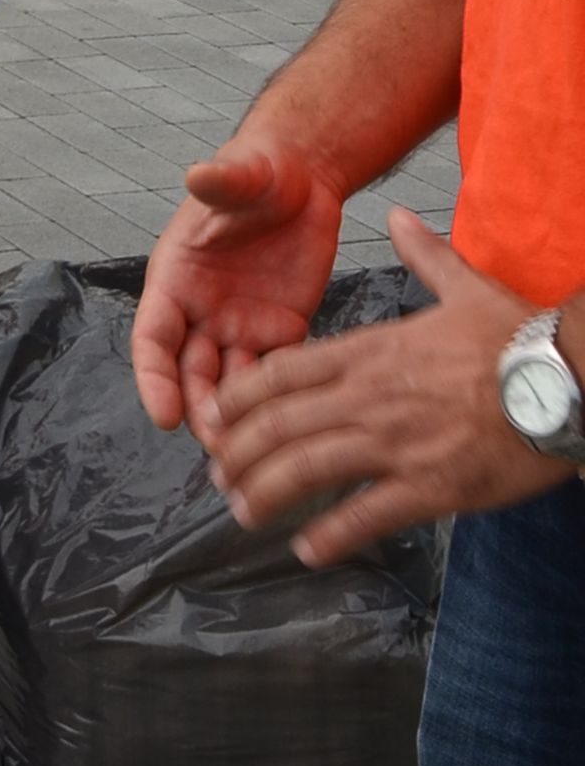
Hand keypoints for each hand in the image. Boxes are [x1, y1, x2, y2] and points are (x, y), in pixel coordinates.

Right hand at [132, 136, 344, 437]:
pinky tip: (291, 422)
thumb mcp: (243, 174)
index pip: (153, 337)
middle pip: (188, 372)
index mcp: (175, 277)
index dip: (153, 378)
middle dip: (198, 409)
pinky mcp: (280, 330)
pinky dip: (276, 400)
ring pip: (229, 383)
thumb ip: (222, 181)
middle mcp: (200, 309)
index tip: (163, 413)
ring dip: (234, 416)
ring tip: (251, 449)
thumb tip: (198, 174)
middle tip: (218, 443)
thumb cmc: (260, 171)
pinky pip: (273, 373)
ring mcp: (239, 324)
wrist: (303, 177)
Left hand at [206, 210, 562, 561]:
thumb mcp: (466, 288)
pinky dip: (330, 534)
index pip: (280, 372)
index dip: (238, 399)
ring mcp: (396, 442)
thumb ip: (424, 256)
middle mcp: (370, 395)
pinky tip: (307, 548)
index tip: (216, 418)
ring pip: (307, 469)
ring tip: (244, 513)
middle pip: (278, 424)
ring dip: (266, 494)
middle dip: (237, 453)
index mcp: (371, 351)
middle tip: (218, 476)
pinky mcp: (430, 485)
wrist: (570, 379)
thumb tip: (400, 217)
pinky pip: (365, 515)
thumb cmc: (520, 338)